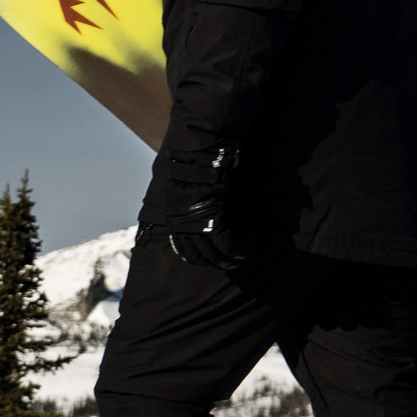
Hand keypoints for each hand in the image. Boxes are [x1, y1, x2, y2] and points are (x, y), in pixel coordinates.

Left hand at [140, 145, 245, 269]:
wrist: (201, 150)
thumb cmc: (193, 160)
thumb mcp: (182, 184)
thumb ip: (186, 199)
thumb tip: (192, 205)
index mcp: (173, 215)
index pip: (182, 247)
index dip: (195, 258)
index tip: (205, 262)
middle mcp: (182, 223)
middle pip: (197, 254)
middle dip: (212, 263)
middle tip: (224, 266)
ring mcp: (197, 224)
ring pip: (213, 253)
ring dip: (226, 261)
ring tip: (237, 262)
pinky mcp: (215, 221)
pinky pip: (227, 245)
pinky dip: (236, 252)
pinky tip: (243, 253)